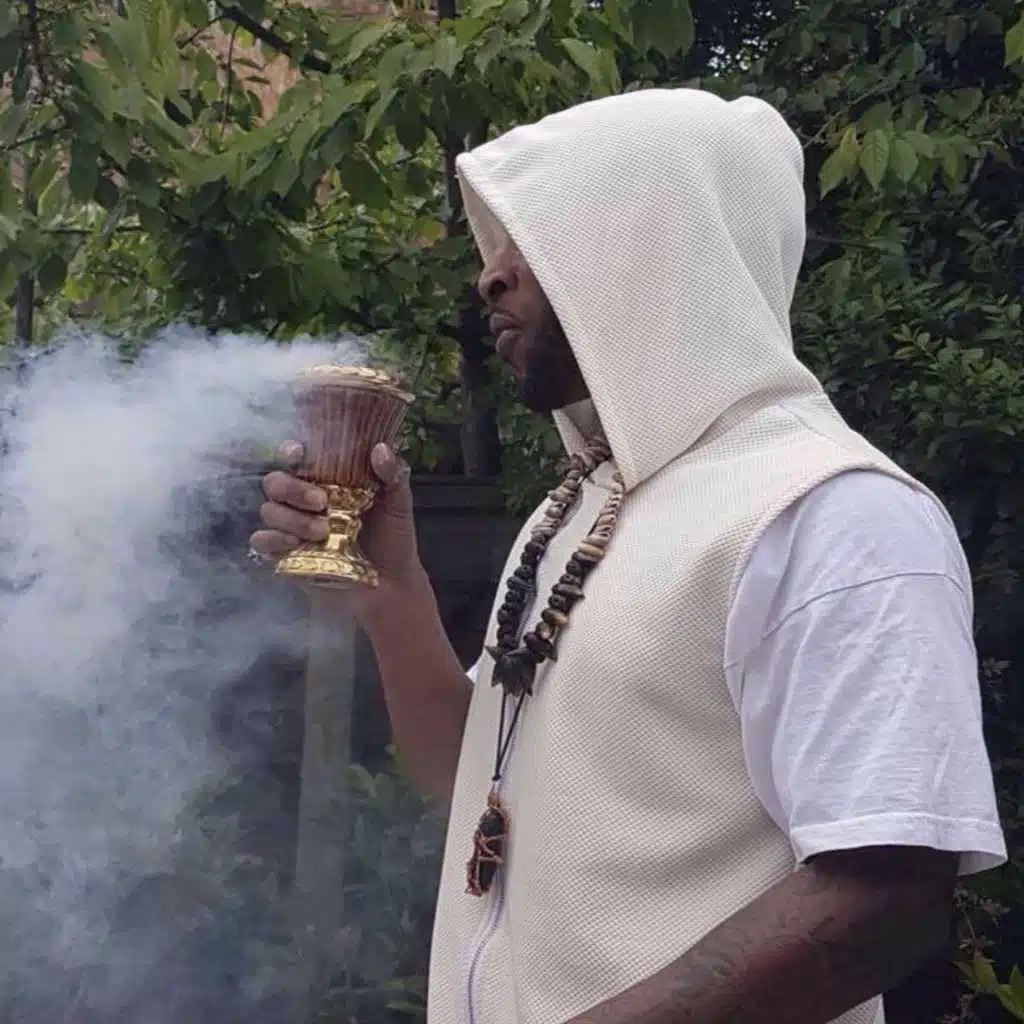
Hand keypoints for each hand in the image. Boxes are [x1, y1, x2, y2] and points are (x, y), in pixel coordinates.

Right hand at [250, 441, 422, 615]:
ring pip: (269, 511)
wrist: (391, 585)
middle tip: (321, 502)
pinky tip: (295, 543)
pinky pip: (261, 541)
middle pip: (275, 482)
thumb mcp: (398, 504)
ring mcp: (292, 527)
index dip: (290, 452)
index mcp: (327, 481)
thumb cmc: (393, 540)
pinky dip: (273, 539)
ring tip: (323, 531)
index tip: (298, 453)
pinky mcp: (285, 555)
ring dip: (293, 518)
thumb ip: (392, 475)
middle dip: (292, 488)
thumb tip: (380, 448)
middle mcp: (304, 501)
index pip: (296, 458)